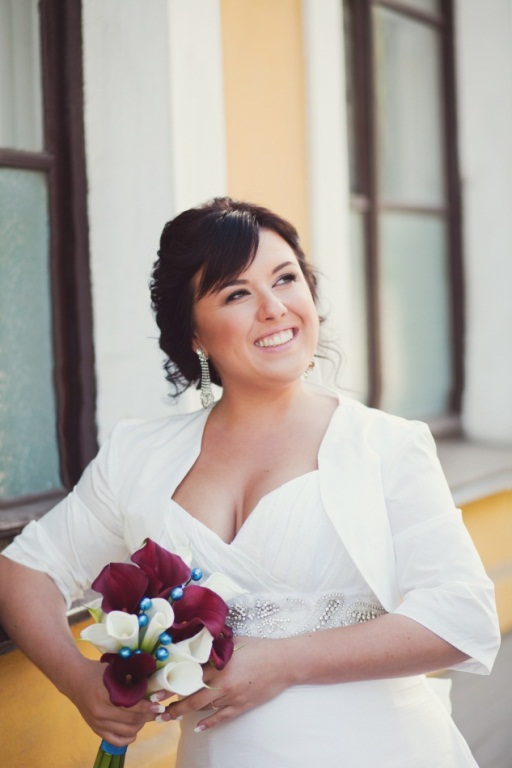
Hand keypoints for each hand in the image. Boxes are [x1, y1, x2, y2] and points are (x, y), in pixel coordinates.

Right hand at [62, 657, 167, 746]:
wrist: (74, 680)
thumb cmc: (97, 672)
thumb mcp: (114, 670)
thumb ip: (130, 677)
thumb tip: (151, 684)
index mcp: (105, 695)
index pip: (132, 705)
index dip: (148, 706)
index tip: (159, 704)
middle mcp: (100, 712)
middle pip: (131, 720)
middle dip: (148, 716)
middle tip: (157, 710)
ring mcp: (97, 723)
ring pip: (127, 731)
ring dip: (140, 725)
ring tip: (146, 716)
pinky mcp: (96, 729)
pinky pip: (116, 741)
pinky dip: (128, 738)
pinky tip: (136, 730)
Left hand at [163, 636, 291, 730]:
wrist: (283, 662)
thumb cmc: (259, 647)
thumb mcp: (234, 642)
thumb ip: (215, 644)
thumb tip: (196, 640)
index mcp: (218, 663)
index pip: (188, 674)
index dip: (171, 681)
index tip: (155, 687)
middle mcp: (222, 681)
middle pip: (191, 696)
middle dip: (172, 703)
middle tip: (155, 708)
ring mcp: (232, 696)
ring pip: (203, 707)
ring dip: (185, 712)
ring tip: (169, 716)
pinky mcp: (242, 706)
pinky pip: (221, 717)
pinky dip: (208, 723)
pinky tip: (197, 727)